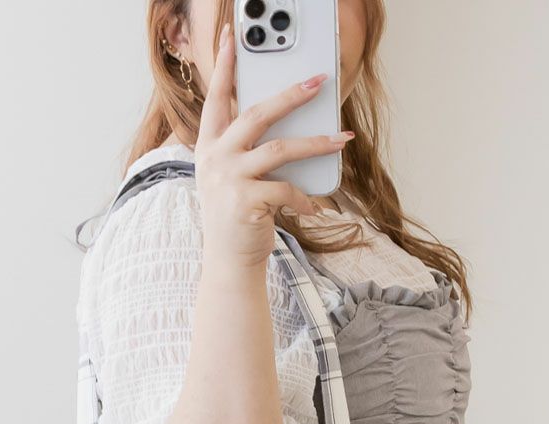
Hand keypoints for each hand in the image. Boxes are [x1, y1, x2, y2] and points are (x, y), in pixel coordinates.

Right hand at [195, 20, 353, 269]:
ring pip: (279, 149)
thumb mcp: (233, 178)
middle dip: (290, 95)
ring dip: (315, 143)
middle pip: (256, 114)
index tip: (231, 35)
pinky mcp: (245, 203)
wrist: (229, 262)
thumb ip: (247, 150)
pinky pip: (287, 190)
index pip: (216, 98)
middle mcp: (214, 159)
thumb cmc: (237, 217)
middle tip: (318, 81)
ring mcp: (228, 180)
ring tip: (340, 140)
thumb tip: (289, 126)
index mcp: (209, 147)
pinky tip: (315, 207)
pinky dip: (305, 198)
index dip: (224, 66)